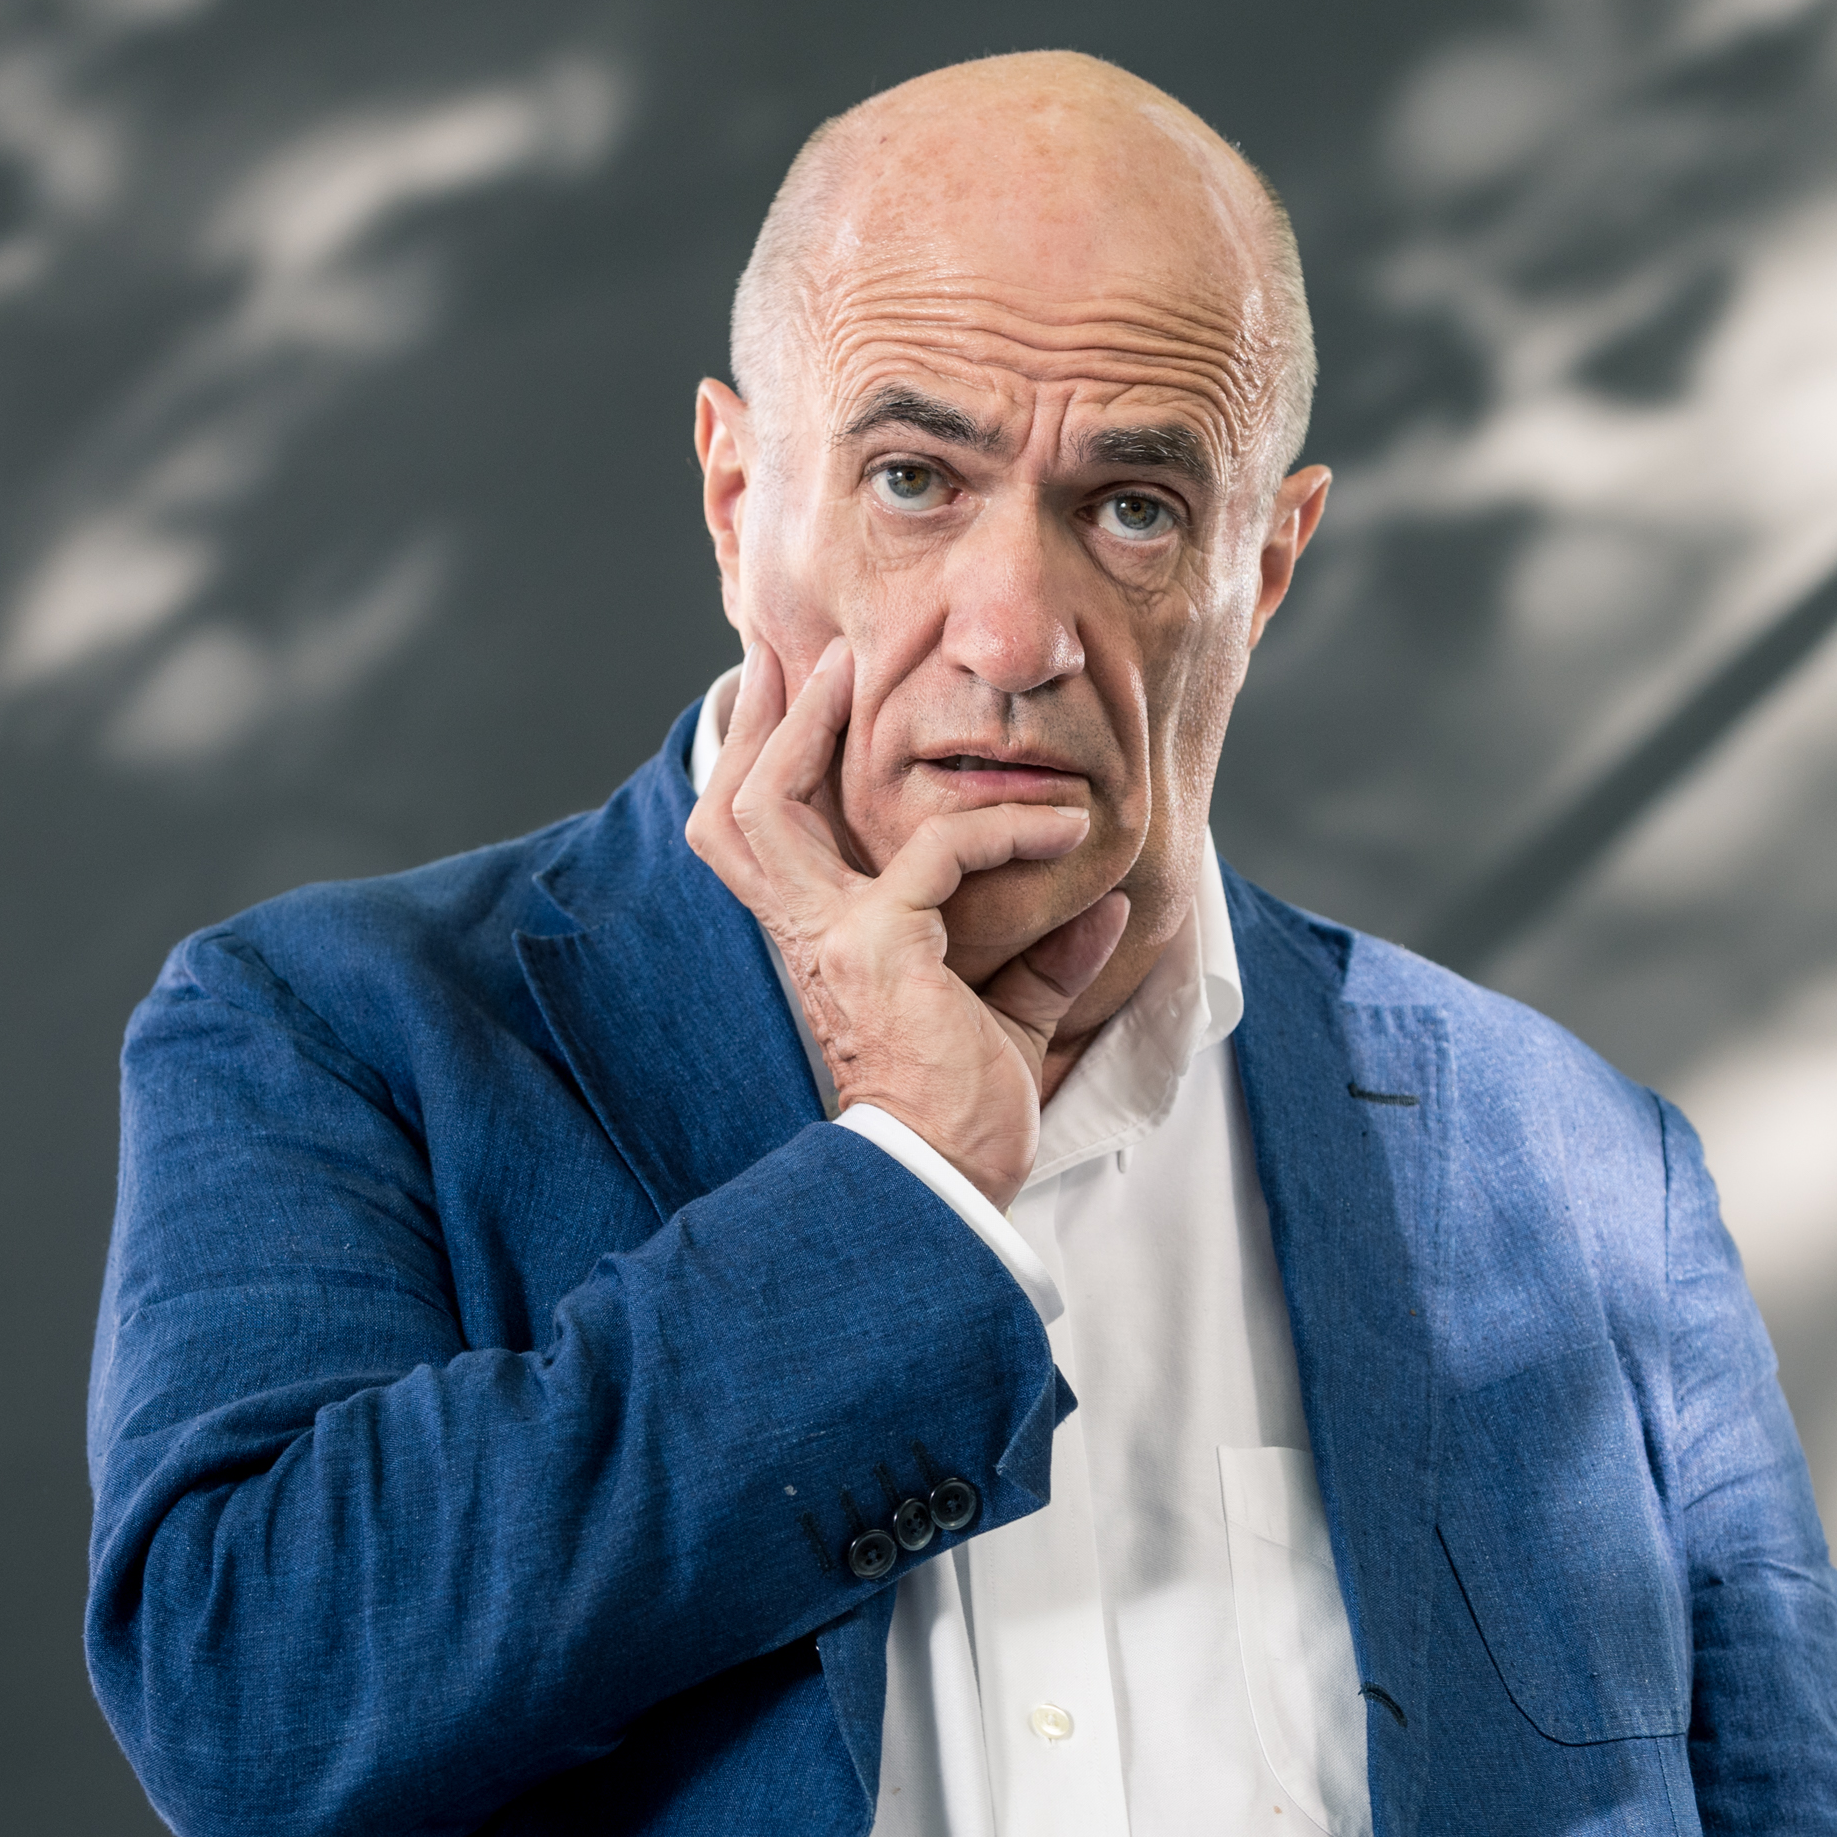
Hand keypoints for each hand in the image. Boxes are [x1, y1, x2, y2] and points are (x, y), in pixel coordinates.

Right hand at [687, 638, 1128, 1210]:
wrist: (946, 1180)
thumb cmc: (964, 1116)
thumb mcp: (1003, 1024)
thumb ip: (1039, 965)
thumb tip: (1102, 913)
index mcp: (819, 943)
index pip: (756, 836)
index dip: (762, 759)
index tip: (794, 691)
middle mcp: (805, 932)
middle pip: (734, 805)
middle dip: (762, 722)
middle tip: (809, 656)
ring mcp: (831, 935)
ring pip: (771, 803)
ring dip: (812, 729)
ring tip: (864, 675)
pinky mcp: (879, 945)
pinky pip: (940, 849)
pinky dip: (1005, 826)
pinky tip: (1062, 828)